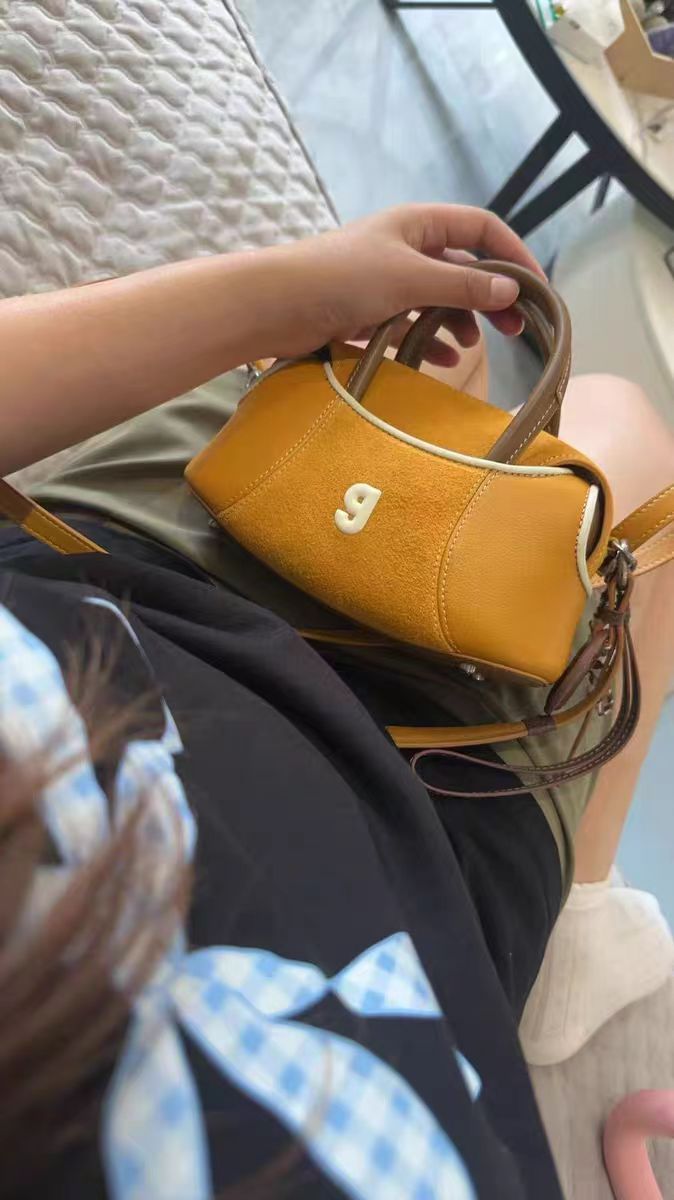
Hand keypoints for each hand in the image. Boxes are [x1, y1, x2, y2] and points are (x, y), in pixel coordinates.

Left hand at [268, 203, 544, 363]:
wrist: (274, 306)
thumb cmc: (341, 279)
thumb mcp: (410, 278)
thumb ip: (462, 285)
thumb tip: (511, 292)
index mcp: (418, 224)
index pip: (482, 228)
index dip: (513, 255)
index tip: (535, 292)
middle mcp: (405, 247)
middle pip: (463, 266)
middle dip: (489, 296)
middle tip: (514, 330)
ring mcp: (385, 281)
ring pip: (437, 299)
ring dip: (458, 322)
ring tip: (470, 349)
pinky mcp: (366, 313)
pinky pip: (410, 325)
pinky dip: (429, 341)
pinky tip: (443, 361)